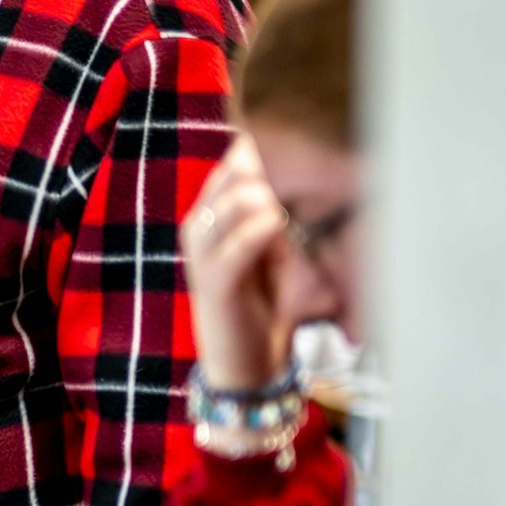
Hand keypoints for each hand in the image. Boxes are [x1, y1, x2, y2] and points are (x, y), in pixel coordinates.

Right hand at [181, 138, 292, 389]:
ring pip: (229, 205)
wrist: (244, 365)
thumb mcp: (273, 252)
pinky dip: (259, 233)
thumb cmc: (261, 305)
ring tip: (286, 211)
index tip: (303, 141)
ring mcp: (202, 256)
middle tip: (306, 180)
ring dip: (263, 199)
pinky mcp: (214, 284)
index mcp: (210, 216)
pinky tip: (276, 223)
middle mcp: (200, 228)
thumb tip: (295, 182)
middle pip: (231, 175)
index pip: (233, 163)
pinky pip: (235, 248)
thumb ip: (274, 216)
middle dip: (269, 172)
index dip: (264, 149)